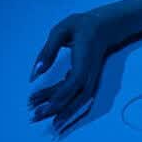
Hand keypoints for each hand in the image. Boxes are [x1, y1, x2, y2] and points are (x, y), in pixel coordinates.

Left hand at [28, 9, 120, 133]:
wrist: (106, 27)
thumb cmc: (82, 26)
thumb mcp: (62, 30)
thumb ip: (48, 50)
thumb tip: (35, 74)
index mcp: (85, 58)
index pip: (76, 81)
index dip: (61, 95)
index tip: (44, 105)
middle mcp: (91, 72)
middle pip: (77, 96)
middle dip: (57, 109)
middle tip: (35, 116)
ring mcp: (91, 78)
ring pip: (78, 100)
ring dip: (59, 111)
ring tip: (37, 116)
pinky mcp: (88, 81)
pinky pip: (77, 96)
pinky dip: (63, 105)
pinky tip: (48, 109)